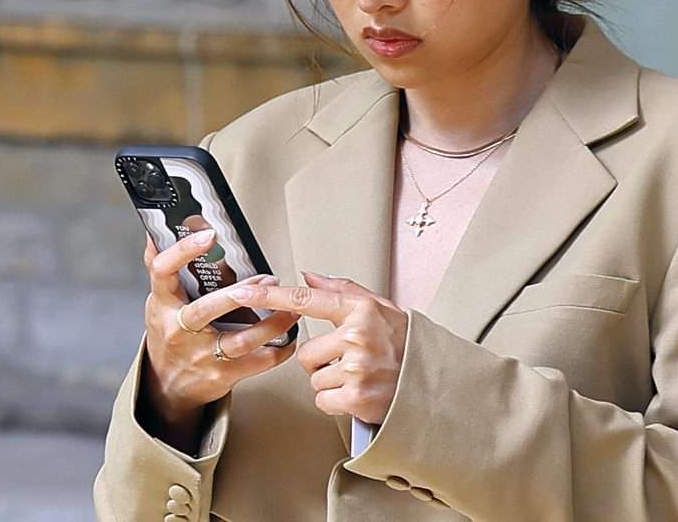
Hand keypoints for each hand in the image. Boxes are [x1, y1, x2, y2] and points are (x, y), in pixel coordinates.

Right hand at [139, 229, 302, 427]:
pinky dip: (281, 349)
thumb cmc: (169, 335)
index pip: (164, 271)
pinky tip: (290, 335)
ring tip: (292, 307)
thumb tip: (156, 232)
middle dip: (242, 294)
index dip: (184, 251)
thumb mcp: (160, 300)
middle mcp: (179, 330)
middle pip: (207, 309)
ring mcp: (201, 355)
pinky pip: (259, 362)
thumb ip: (162, 266)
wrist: (168, 383)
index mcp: (163, 304)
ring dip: (273, 323)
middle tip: (268, 280)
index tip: (209, 235)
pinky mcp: (222, 375)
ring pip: (242, 340)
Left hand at [226, 271, 407, 424]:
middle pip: (306, 352)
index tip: (243, 291)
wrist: (434, 386)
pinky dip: (337, 402)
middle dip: (323, 361)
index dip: (270, 296)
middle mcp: (357, 336)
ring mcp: (356, 368)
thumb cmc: (406, 347)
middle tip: (351, 362)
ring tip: (360, 378)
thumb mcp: (381, 309)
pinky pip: (322, 399)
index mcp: (361, 310)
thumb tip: (309, 275)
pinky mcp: (355, 396)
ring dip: (331, 382)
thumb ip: (342, 290)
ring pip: (314, 377)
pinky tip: (358, 394)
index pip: (305, 299)